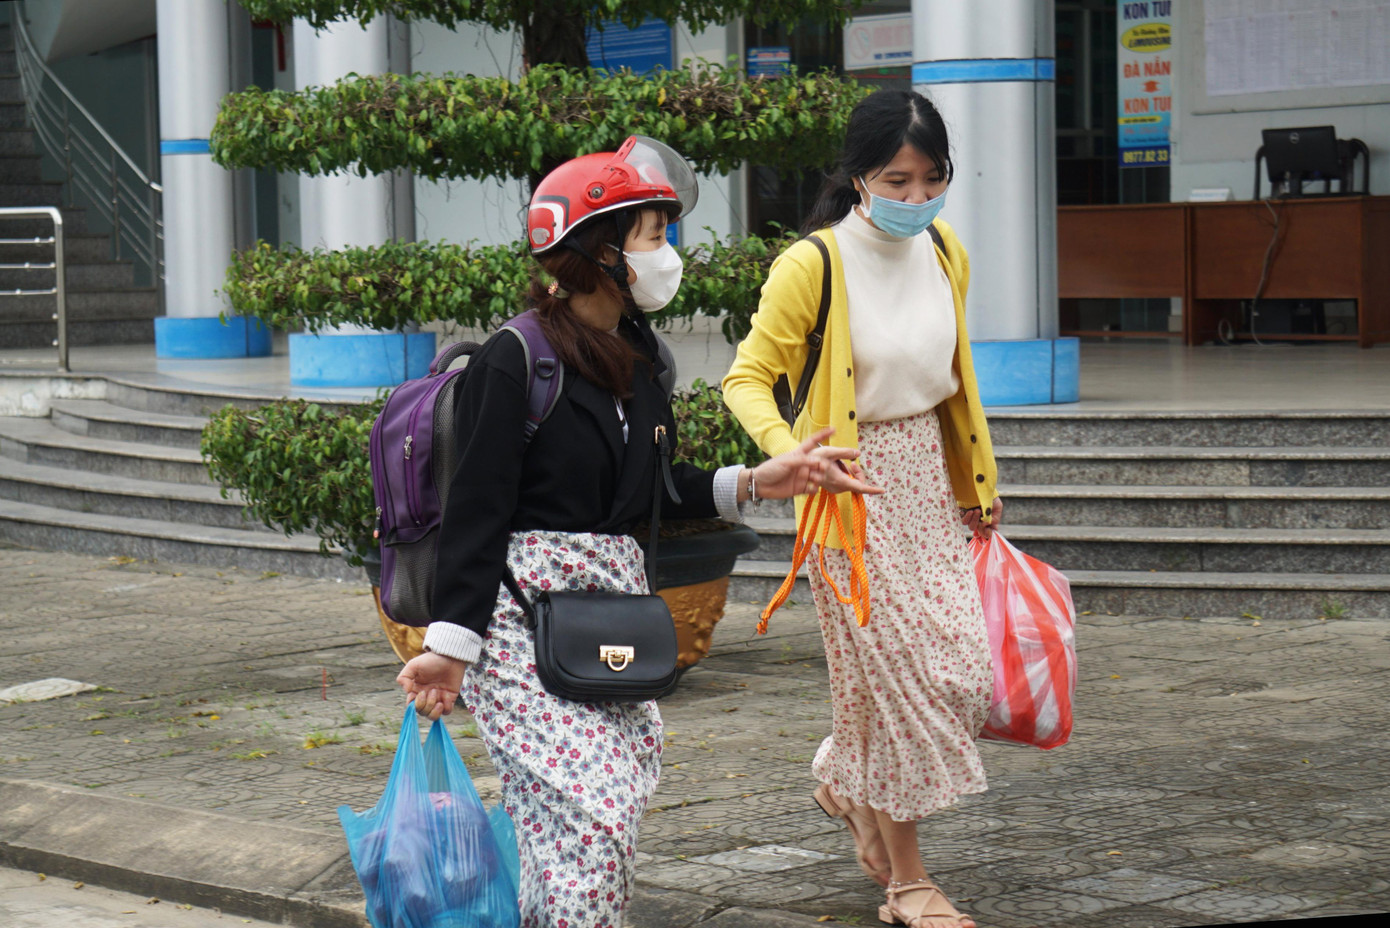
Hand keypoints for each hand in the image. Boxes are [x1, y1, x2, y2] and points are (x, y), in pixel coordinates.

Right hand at [396, 651, 467, 720]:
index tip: (421, 693)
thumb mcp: (413, 665)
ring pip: (432, 716)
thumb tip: (406, 691)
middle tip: (433, 691)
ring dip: (434, 710)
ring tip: (439, 699)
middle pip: (422, 712)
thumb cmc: (431, 660)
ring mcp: (438, 699)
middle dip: (426, 705)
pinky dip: (446, 708)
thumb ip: (404, 677)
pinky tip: (447, 697)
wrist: (450, 656)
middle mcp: (426, 697)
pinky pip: (447, 712)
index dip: (416, 704)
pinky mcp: (449, 699)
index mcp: (416, 691)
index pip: (412, 706)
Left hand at [751, 427, 884, 498]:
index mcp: (798, 454)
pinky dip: (814, 489)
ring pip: (818, 476)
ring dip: (819, 477)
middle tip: (825, 467)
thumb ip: (804, 462)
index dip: (822, 435)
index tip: (834, 429)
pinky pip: (813, 488)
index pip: (813, 442)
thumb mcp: (787, 462)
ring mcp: (802, 476)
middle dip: (825, 465)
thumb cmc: (771, 469)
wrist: (759, 484)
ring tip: (816, 479)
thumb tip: (820, 462)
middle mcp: (803, 464)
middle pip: (819, 462)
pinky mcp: (800, 488)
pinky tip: (811, 489)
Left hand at [961, 497, 1003, 538]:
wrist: (981, 486)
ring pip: (971, 527)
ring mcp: (971, 518)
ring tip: (977, 511)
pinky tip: (970, 511)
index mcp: (988, 522)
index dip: (987, 534)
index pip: (987, 532)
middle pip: (979, 531)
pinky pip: (963, 521)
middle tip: (983, 520)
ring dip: (975, 520)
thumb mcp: (997, 507)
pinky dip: (967, 518)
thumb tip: (987, 524)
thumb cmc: (990, 497)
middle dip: (982, 527)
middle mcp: (979, 521)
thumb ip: (995, 518)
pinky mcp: (963, 514)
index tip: (988, 530)